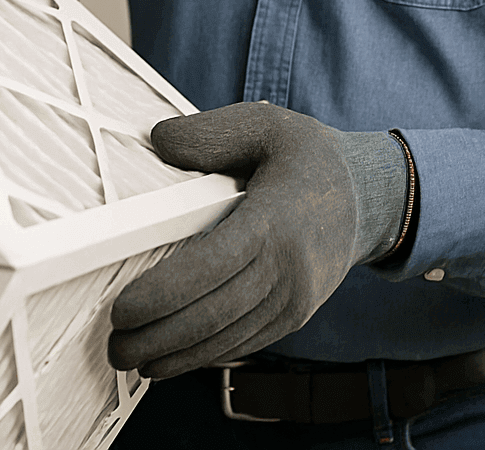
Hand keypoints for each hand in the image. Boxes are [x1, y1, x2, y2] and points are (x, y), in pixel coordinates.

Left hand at [107, 102, 407, 377]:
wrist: (372, 198)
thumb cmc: (309, 157)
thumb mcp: (266, 124)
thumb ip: (210, 132)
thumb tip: (157, 142)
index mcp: (276, 220)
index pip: (213, 264)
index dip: (165, 293)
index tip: (122, 309)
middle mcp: (289, 268)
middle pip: (214, 313)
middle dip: (158, 336)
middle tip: (112, 346)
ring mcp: (295, 299)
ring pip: (227, 337)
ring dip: (175, 356)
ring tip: (129, 360)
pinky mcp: (294, 316)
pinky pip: (243, 343)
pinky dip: (203, 356)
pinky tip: (168, 361)